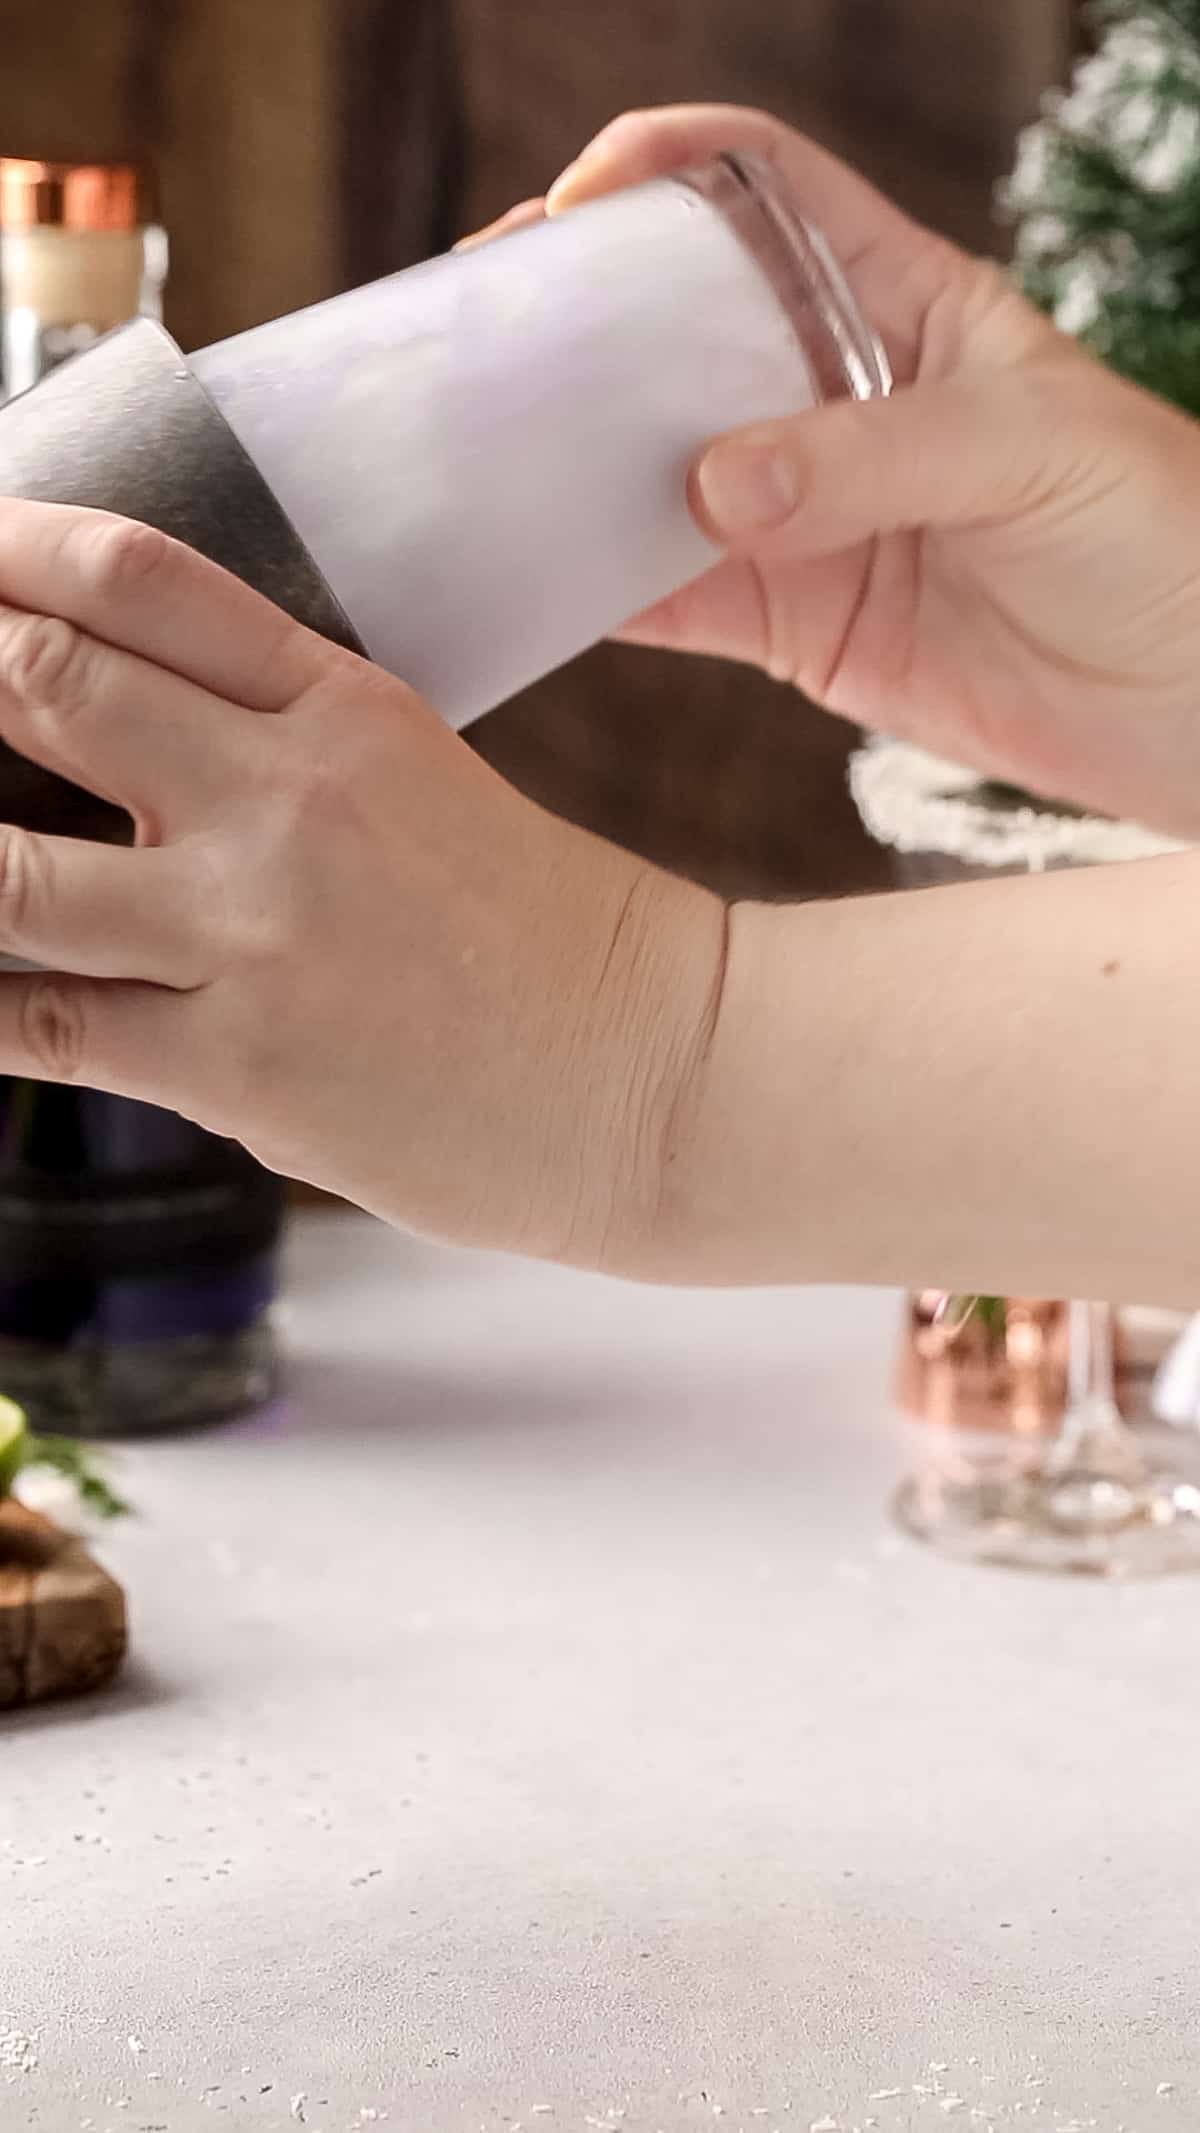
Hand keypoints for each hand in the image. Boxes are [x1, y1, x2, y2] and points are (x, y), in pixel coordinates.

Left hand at [0, 501, 721, 1267]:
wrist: (653, 1076)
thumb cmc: (554, 941)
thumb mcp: (425, 785)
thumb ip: (279, 754)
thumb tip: (125, 760)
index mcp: (345, 710)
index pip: (139, 580)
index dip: (10, 545)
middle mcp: (286, 802)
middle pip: (45, 678)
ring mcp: (254, 933)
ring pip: (8, 870)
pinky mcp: (237, 1064)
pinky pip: (45, 1023)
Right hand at [541, 106, 1199, 839]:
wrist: (1190, 708)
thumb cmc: (1157, 537)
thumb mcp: (1031, 452)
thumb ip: (871, 457)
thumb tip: (709, 487)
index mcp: (903, 305)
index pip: (765, 190)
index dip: (667, 169)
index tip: (577, 205)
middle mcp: (832, 398)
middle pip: (677, 327)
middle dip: (579, 319)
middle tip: (487, 334)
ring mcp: (802, 512)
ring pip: (654, 470)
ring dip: (572, 465)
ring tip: (486, 459)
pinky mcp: (790, 622)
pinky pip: (672, 600)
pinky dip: (603, 594)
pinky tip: (543, 581)